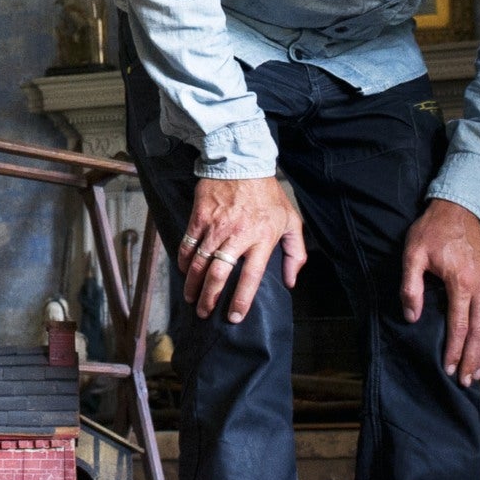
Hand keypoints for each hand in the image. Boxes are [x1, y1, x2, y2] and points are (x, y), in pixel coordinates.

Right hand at [179, 177, 306, 323]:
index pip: (250, 277)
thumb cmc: (268, 194)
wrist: (243, 163)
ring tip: (192, 298)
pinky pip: (188, 244)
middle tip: (205, 313)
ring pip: (200, 263)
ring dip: (193, 284)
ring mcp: (216, 226)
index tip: (234, 317)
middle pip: (219, 274)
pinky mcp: (200, 217)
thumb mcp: (291, 220)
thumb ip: (295, 253)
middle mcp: (238, 235)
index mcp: (262, 238)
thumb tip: (290, 281)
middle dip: (209, 298)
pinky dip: (185, 261)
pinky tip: (185, 271)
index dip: (241, 300)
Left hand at [399, 198, 479, 385]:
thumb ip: (411, 286)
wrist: (460, 207)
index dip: (455, 351)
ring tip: (477, 372)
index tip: (449, 369)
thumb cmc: (432, 230)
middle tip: (467, 381)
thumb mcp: (413, 254)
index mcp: (461, 282)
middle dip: (474, 359)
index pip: (459, 326)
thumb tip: (412, 317)